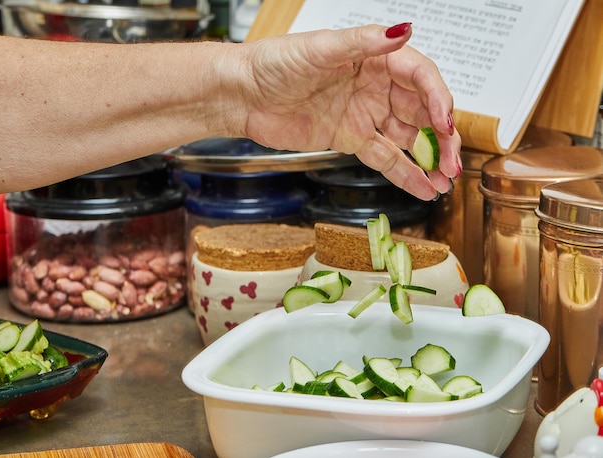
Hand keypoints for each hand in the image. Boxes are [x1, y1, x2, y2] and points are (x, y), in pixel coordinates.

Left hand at [239, 23, 461, 200]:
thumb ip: (364, 43)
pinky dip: (404, 174)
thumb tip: (403, 30)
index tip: (445, 123)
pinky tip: (423, 187)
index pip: (420, 77)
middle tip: (453, 162)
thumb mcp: (319, 49)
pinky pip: (384, 158)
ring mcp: (364, 114)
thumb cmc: (275, 64)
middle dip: (442, 136)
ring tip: (445, 180)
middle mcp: (375, 86)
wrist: (243, 95)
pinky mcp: (350, 139)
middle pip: (421, 110)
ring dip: (429, 159)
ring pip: (407, 138)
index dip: (438, 99)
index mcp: (374, 58)